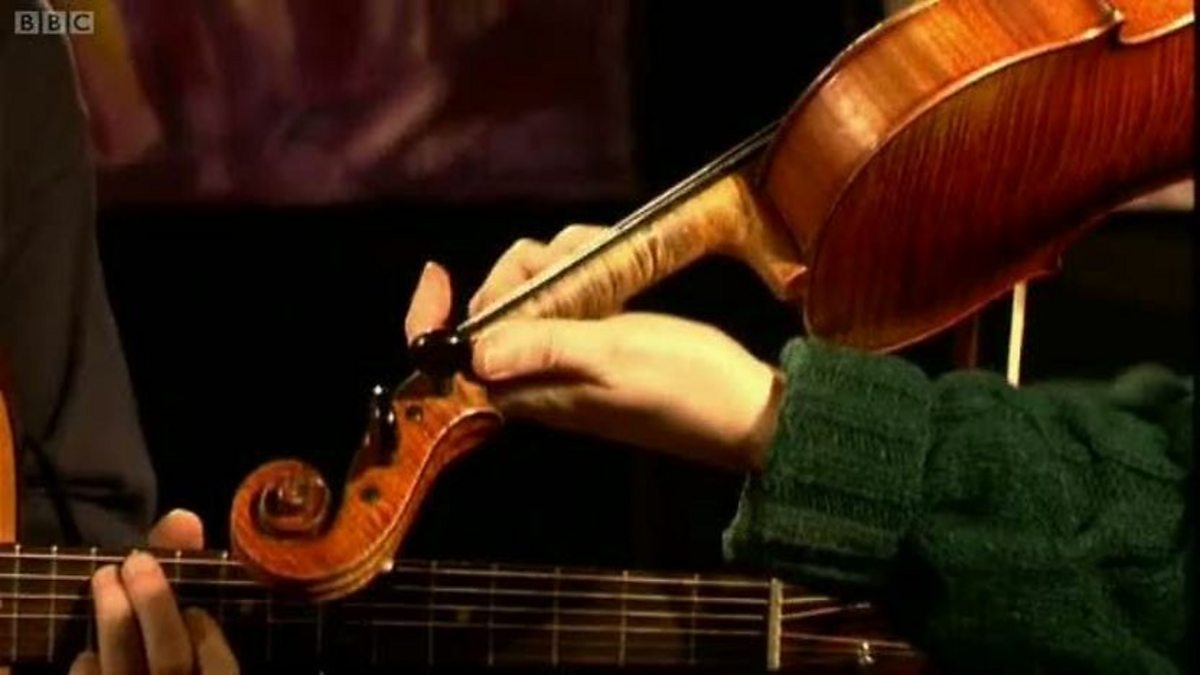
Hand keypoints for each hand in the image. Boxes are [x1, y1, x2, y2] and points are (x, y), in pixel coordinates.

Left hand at [70, 509, 237, 674]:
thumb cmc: (173, 658)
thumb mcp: (192, 624)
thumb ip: (189, 575)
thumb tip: (183, 517)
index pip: (220, 669)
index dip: (208, 637)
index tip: (195, 608)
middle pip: (170, 664)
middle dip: (154, 606)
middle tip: (136, 561)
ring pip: (123, 671)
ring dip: (114, 620)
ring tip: (105, 577)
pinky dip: (85, 666)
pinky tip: (88, 652)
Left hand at [405, 226, 783, 470]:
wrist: (743, 410)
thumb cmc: (685, 390)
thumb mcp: (613, 359)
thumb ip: (545, 349)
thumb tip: (476, 352)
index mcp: (530, 390)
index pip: (454, 359)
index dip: (431, 318)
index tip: (436, 272)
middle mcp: (538, 375)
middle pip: (494, 307)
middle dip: (523, 271)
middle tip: (571, 264)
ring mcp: (568, 355)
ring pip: (533, 290)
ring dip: (562, 261)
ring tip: (607, 259)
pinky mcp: (596, 337)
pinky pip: (568, 292)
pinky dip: (584, 267)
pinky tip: (616, 262)